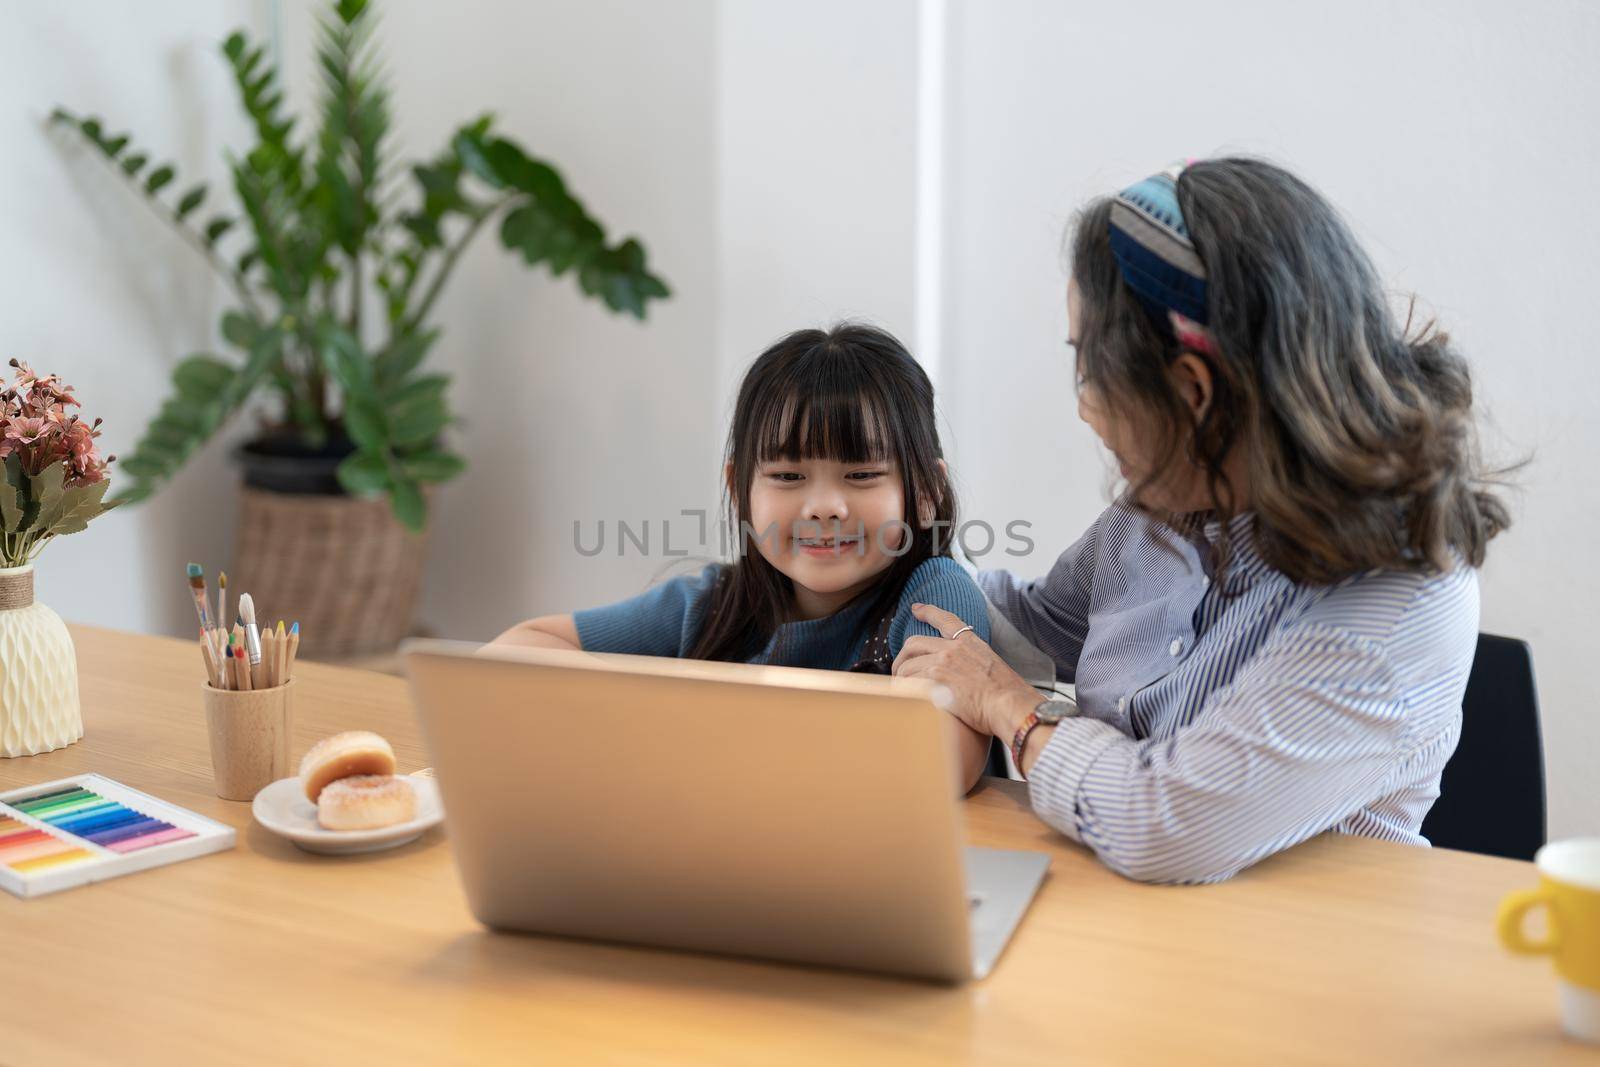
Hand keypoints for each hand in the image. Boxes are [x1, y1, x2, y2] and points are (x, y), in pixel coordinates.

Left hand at [892, 603, 1037, 737]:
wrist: (1009, 705)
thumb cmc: (1007, 693)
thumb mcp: (993, 665)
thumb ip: (975, 662)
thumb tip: (968, 671)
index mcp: (968, 642)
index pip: (945, 619)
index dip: (927, 612)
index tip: (916, 609)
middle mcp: (952, 649)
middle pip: (914, 644)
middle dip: (901, 657)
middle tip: (899, 670)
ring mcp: (941, 665)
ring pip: (907, 667)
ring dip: (901, 679)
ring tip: (902, 690)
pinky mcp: (933, 684)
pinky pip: (908, 685)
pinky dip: (904, 692)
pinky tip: (906, 699)